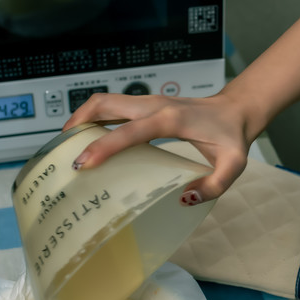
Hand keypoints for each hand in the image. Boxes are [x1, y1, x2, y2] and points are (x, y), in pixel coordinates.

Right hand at [62, 91, 256, 203]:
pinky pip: (113, 106)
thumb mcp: (233, 165)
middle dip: (78, 124)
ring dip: (82, 117)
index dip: (104, 146)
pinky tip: (88, 137)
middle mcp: (154, 105)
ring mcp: (148, 101)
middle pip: (105, 104)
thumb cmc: (232, 137)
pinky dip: (95, 117)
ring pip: (105, 100)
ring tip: (67, 144)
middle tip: (62, 151)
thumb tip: (184, 198)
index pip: (129, 130)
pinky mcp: (146, 104)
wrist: (237, 110)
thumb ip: (214, 185)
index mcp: (170, 119)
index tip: (83, 163)